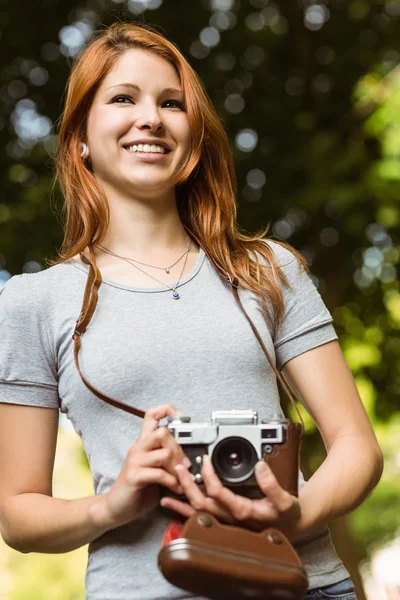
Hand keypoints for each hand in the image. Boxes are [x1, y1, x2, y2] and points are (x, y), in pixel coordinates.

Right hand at [97, 404, 190, 529]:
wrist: (115, 509)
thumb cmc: (138, 490)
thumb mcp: (156, 471)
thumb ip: (168, 461)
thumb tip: (192, 458)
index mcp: (143, 443)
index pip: (152, 415)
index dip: (168, 411)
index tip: (182, 420)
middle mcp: (138, 448)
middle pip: (163, 431)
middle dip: (179, 448)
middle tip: (184, 465)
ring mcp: (135, 461)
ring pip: (164, 452)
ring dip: (178, 468)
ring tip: (181, 480)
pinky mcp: (134, 476)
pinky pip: (159, 473)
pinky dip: (172, 482)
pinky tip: (175, 489)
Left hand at [160, 455, 302, 539]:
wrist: (291, 528)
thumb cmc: (287, 515)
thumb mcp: (285, 500)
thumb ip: (273, 485)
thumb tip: (260, 466)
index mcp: (243, 511)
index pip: (218, 493)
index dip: (208, 475)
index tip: (205, 459)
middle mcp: (230, 519)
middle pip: (201, 504)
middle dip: (187, 486)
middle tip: (178, 467)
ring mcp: (225, 521)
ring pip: (197, 513)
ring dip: (181, 502)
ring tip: (165, 492)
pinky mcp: (223, 521)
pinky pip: (200, 518)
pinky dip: (183, 512)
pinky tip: (172, 505)